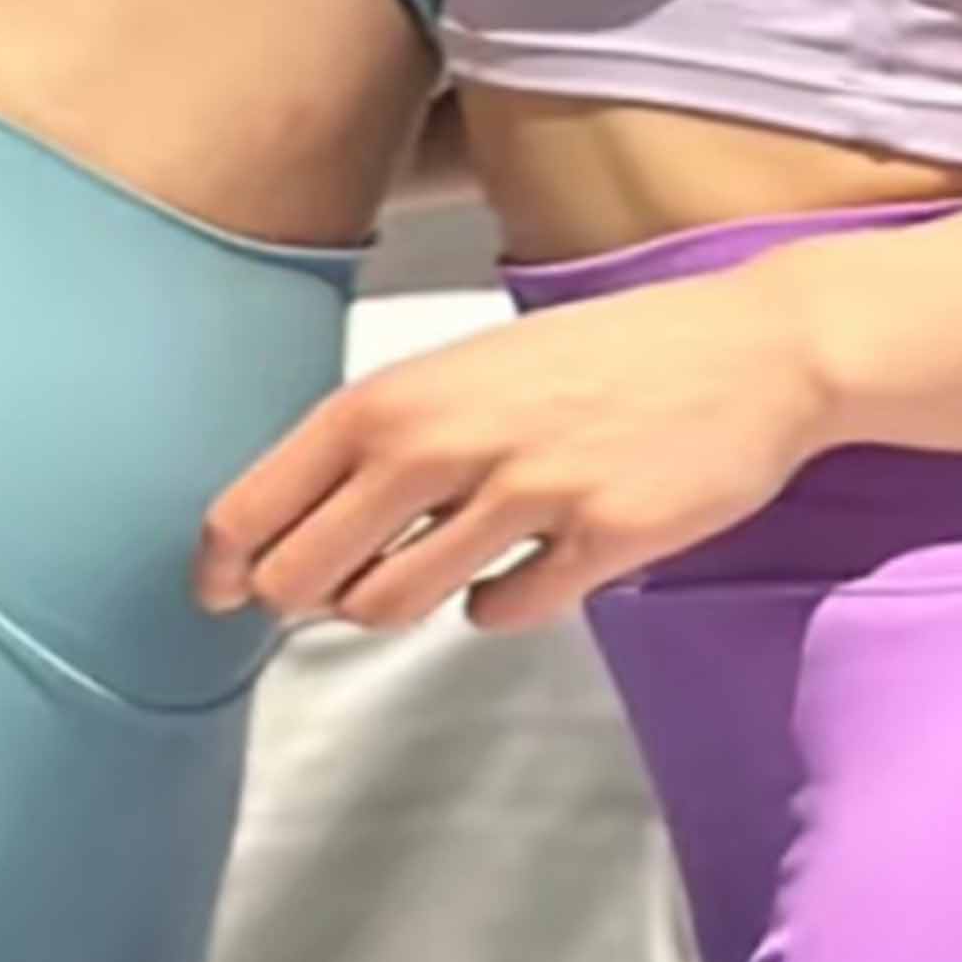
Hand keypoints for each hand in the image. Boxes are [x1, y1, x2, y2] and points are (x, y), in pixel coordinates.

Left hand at [194, 264, 840, 637]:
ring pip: (395, 602)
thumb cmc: (591, 359)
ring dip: (395, 604)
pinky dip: (497, 606)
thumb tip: (295, 530)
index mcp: (395, 395)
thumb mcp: (463, 373)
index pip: (261, 498)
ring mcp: (524, 494)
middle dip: (302, 597)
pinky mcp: (599, 542)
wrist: (745, 349)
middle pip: (309, 571)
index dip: (223, 561)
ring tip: (431, 571)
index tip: (216, 593)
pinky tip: (520, 572)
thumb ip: (380, 441)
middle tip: (327, 592)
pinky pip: (505, 612)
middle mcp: (444, 442)